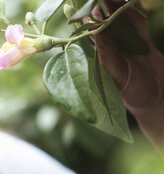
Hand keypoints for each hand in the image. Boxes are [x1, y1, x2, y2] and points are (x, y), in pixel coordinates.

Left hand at [93, 0, 163, 148]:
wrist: (158, 99)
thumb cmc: (133, 93)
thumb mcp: (118, 76)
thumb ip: (107, 55)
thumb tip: (95, 32)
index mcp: (98, 56)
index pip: (89, 35)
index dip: (84, 21)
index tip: (81, 7)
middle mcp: (110, 47)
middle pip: (103, 23)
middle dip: (99, 8)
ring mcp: (126, 42)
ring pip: (119, 19)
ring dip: (115, 5)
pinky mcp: (142, 40)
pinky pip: (137, 21)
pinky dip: (133, 10)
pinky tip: (129, 1)